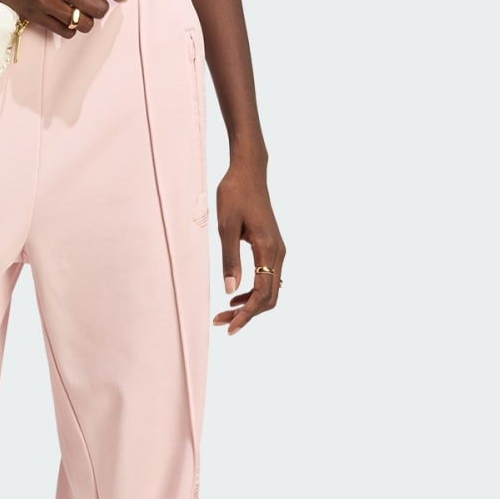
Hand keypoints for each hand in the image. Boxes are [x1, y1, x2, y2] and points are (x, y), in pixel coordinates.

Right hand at [0, 0, 128, 40]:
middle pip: (96, 7)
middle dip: (102, 9)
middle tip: (99, 5)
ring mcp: (46, 1)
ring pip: (82, 23)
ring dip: (87, 20)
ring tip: (81, 13)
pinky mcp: (34, 15)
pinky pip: (64, 31)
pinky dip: (71, 29)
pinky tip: (67, 21)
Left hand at [212, 160, 283, 334]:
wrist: (249, 172)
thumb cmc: (235, 194)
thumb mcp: (226, 226)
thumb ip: (229, 259)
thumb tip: (230, 290)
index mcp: (268, 249)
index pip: (262, 294)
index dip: (246, 314)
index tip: (229, 326)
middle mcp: (278, 253)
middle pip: (269, 298)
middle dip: (247, 314)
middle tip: (221, 322)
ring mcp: (278, 251)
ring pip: (270, 290)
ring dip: (250, 305)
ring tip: (225, 312)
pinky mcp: (272, 247)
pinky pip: (269, 278)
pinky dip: (255, 292)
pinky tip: (237, 295)